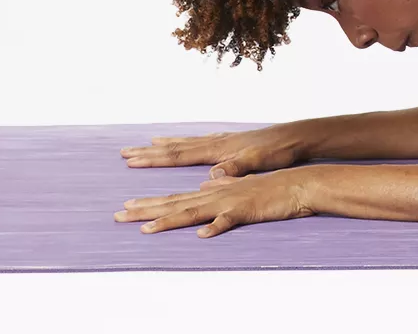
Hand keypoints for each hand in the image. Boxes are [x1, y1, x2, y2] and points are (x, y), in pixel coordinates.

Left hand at [117, 166, 313, 236]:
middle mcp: (215, 193)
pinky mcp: (247, 209)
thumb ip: (222, 184)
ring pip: (194, 211)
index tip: (127, 207)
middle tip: (119, 215)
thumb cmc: (271, 187)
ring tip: (147, 228)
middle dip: (146, 209)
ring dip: (170, 219)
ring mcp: (230, 201)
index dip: (150, 202)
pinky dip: (216, 226)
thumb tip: (203, 185)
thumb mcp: (241, 185)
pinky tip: (203, 234)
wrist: (299, 184)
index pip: (175, 196)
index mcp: (212, 189)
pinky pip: (229, 220)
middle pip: (175, 202)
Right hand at [119, 123, 309, 179]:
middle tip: (125, 153)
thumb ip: (236, 167)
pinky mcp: (229, 144)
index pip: (178, 154)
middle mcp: (215, 143)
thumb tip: (211, 176)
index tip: (131, 159)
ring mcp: (221, 142)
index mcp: (217, 150)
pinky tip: (181, 145)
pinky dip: (183, 143)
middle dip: (149, 152)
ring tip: (146, 145)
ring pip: (184, 143)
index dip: (154, 158)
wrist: (295, 136)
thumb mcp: (258, 161)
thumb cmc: (277, 151)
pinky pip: (198, 143)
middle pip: (175, 148)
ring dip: (163, 146)